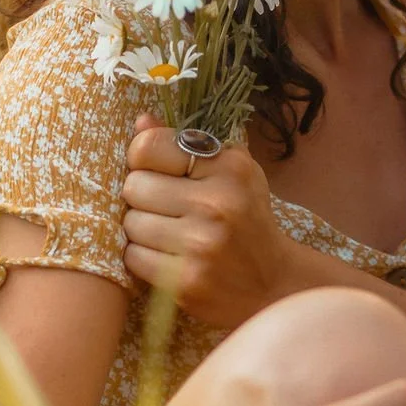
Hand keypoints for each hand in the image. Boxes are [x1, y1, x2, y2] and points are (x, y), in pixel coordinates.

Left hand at [121, 114, 294, 328]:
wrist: (274, 284)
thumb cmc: (247, 220)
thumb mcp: (232, 172)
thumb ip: (185, 144)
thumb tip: (141, 120)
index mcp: (229, 167)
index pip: (150, 146)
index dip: (142, 158)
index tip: (156, 170)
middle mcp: (216, 203)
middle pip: (134, 186)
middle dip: (142, 196)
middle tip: (164, 207)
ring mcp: (200, 244)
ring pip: (130, 223)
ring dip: (141, 229)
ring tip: (167, 233)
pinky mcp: (185, 281)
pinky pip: (133, 257)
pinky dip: (143, 257)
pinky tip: (167, 257)